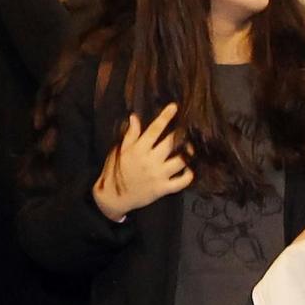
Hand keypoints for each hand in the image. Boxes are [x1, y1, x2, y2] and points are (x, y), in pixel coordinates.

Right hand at [92, 103, 192, 219]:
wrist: (113, 197)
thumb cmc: (116, 171)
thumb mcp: (120, 151)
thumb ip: (130, 135)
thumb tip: (135, 117)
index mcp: (138, 149)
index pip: (155, 129)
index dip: (165, 117)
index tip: (175, 107)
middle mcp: (150, 161)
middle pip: (171, 143)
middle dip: (181, 133)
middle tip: (187, 129)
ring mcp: (158, 175)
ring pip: (181, 161)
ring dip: (189, 153)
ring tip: (191, 147)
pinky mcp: (163, 189)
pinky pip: (182, 181)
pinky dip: (189, 174)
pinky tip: (189, 168)